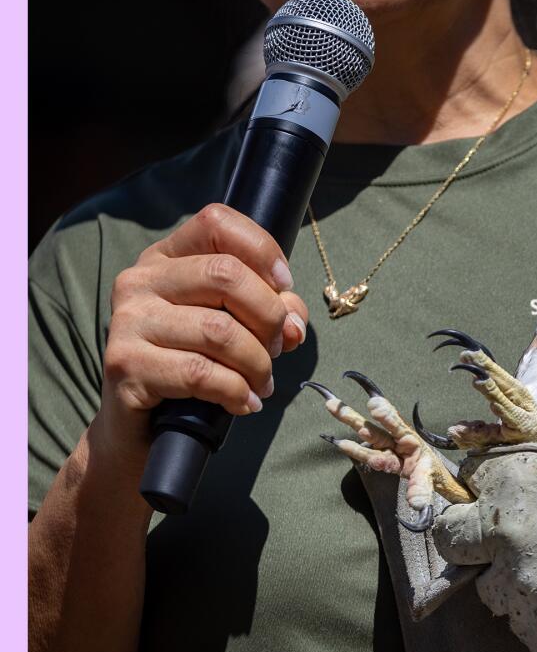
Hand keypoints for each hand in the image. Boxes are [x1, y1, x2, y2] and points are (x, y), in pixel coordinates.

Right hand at [95, 203, 308, 462]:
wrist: (140, 428)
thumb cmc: (194, 368)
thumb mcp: (237, 329)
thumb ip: (271, 312)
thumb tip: (294, 323)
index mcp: (167, 258)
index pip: (217, 222)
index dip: (263, 251)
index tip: (284, 289)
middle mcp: (140, 280)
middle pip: (226, 275)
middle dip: (269, 317)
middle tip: (278, 348)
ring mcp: (127, 321)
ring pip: (219, 331)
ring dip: (258, 363)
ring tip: (262, 382)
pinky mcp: (125, 365)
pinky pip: (201, 373)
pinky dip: (237, 391)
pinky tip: (244, 403)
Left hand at [431, 421, 536, 651]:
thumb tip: (518, 460)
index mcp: (509, 477)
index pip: (460, 493)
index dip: (478, 505)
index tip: (495, 512)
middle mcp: (504, 532)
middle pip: (459, 547)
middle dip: (484, 548)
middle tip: (527, 549)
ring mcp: (523, 584)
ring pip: (498, 595)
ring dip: (523, 589)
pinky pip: (535, 634)